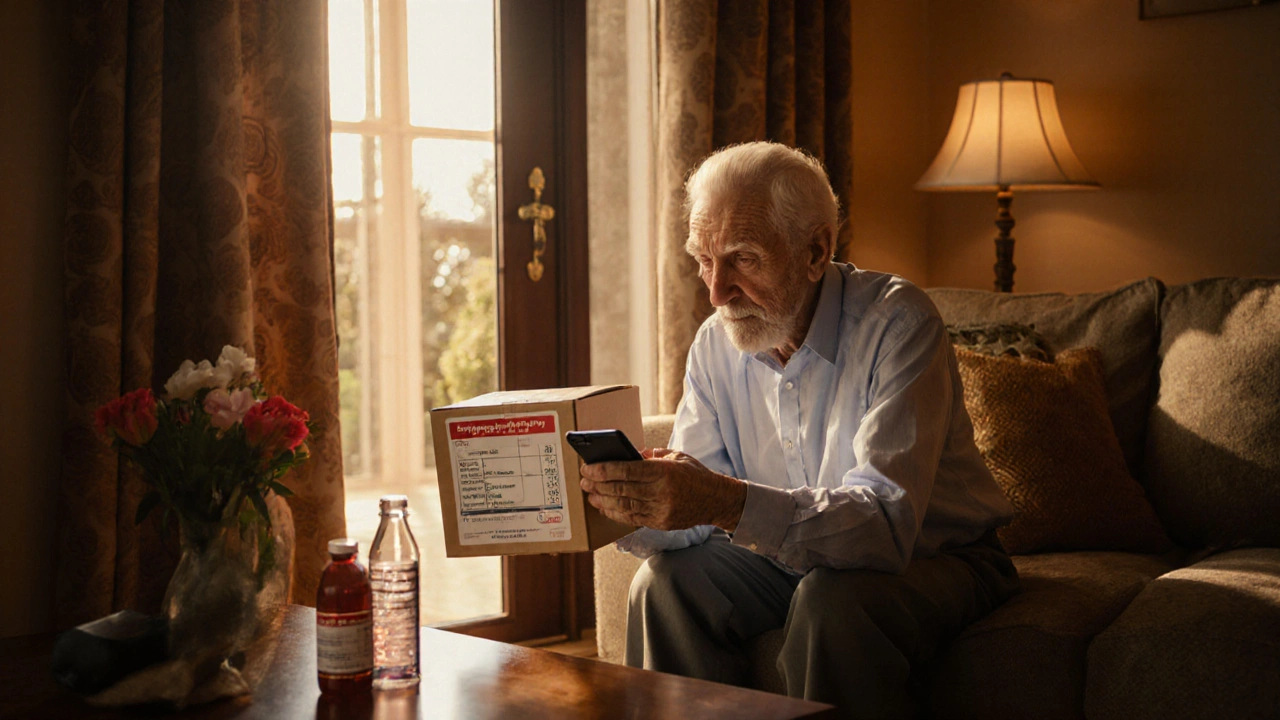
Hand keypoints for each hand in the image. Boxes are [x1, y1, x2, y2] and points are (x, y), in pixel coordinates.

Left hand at [578, 448, 746, 531]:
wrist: (716, 500)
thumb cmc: (694, 474)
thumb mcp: (675, 456)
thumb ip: (650, 456)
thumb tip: (628, 455)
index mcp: (664, 471)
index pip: (626, 470)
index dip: (603, 470)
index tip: (588, 468)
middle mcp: (661, 492)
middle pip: (621, 489)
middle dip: (598, 485)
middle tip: (583, 480)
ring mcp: (661, 510)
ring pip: (624, 506)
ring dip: (603, 500)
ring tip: (590, 495)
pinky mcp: (661, 523)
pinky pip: (633, 519)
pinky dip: (616, 513)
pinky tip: (605, 508)